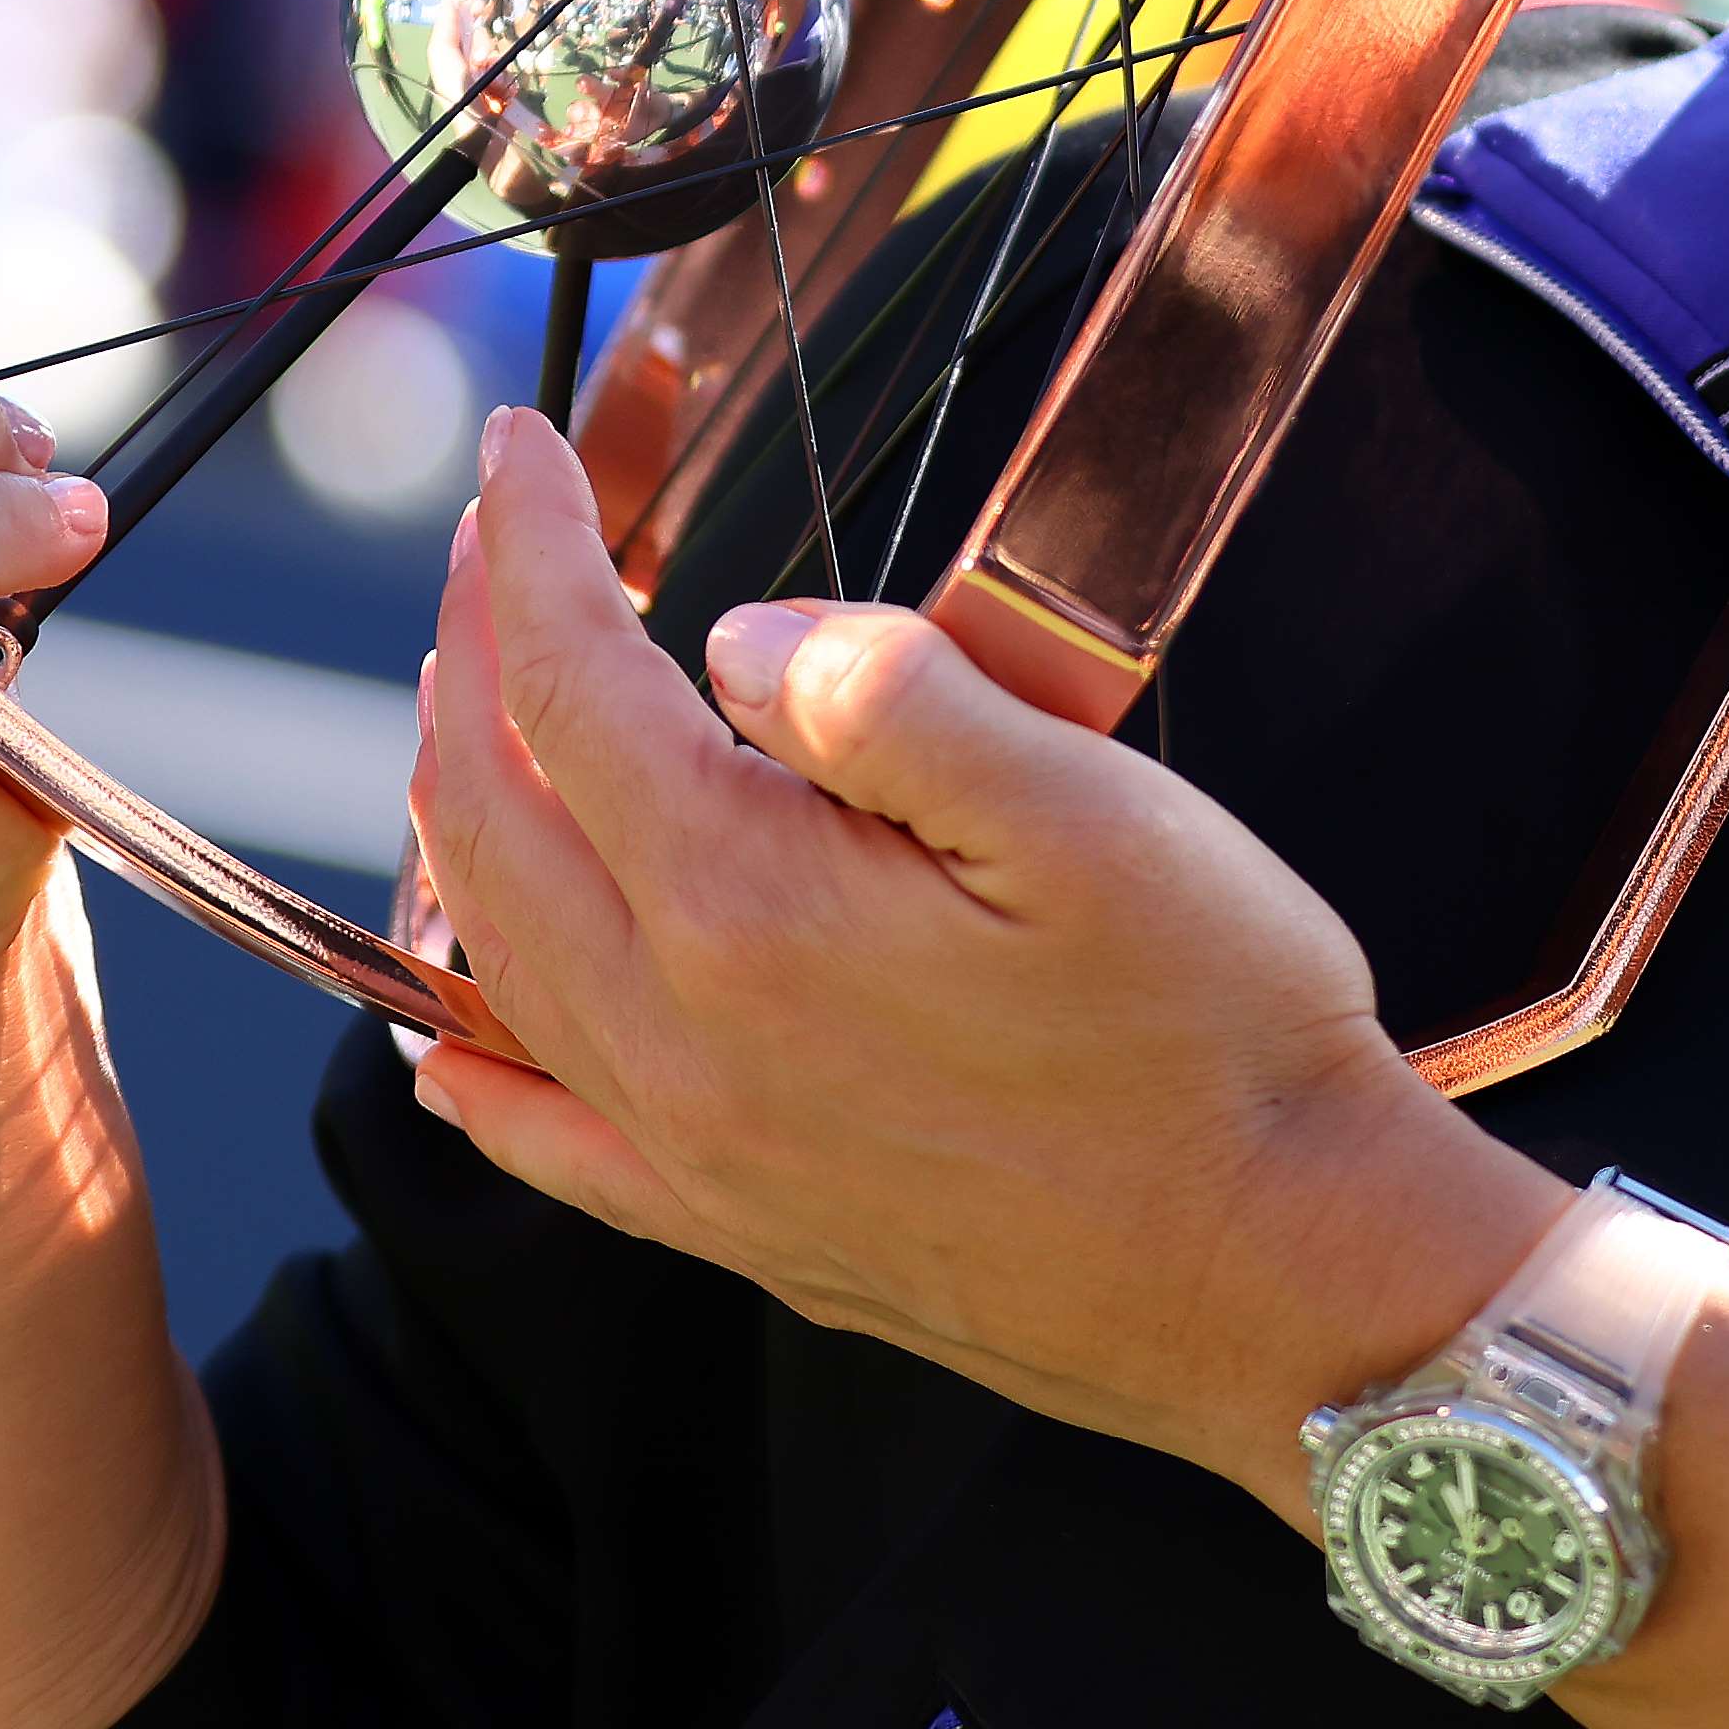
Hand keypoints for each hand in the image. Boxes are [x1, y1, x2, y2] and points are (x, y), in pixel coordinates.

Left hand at [403, 406, 1543, 1481]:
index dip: (533, 549)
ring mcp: (701, 1152)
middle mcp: (684, 1042)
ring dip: (464, 814)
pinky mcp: (747, 1231)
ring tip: (473, 715)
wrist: (1285, 1278)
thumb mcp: (1091, 816)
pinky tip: (443, 1047)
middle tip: (491, 551)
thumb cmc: (1217, 1035)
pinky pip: (549, 1145)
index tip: (520, 450)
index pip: (576, 686)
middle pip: (499, 814)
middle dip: (475, 655)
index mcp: (753, 909)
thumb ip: (896, 701)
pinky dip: (475, 1069)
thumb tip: (740, 642)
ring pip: (499, 961)